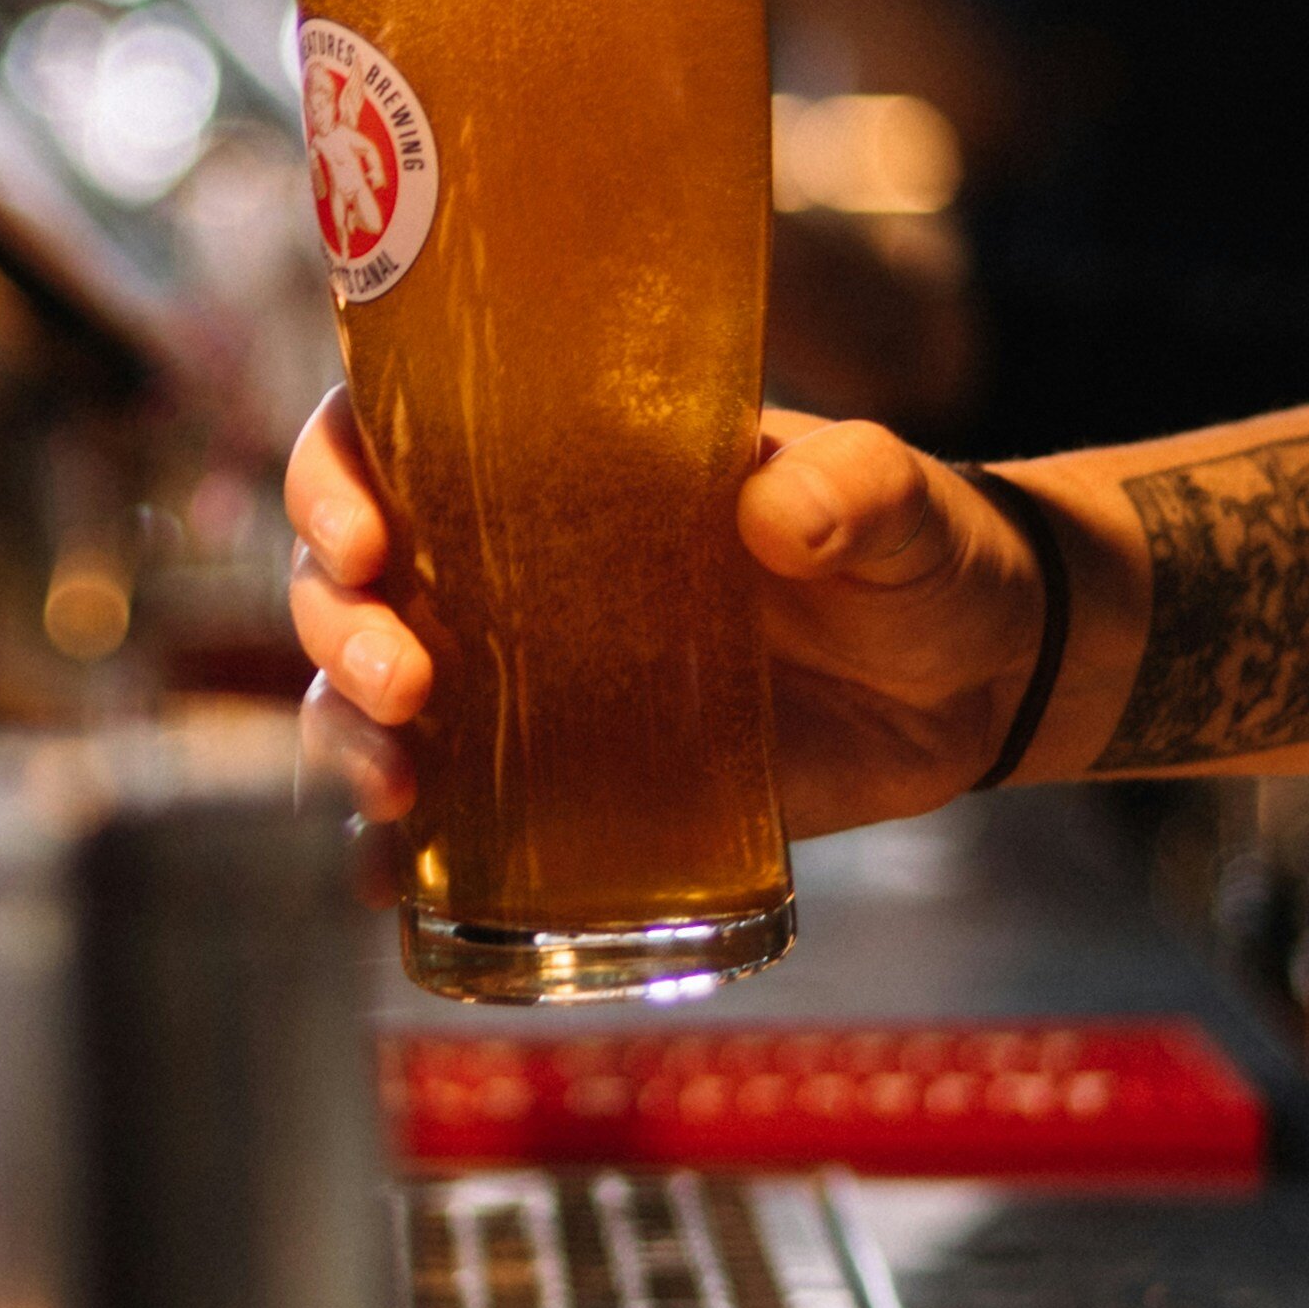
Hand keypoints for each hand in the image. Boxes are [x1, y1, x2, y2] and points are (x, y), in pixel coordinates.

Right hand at [286, 388, 1048, 840]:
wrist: (973, 681)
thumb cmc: (921, 557)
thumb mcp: (899, 503)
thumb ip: (854, 490)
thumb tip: (780, 514)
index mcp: (566, 456)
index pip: (394, 428)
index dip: (335, 471)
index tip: (364, 535)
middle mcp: (516, 557)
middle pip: (351, 572)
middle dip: (336, 625)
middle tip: (407, 683)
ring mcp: (527, 676)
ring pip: (365, 690)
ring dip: (345, 735)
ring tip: (400, 790)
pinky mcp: (559, 783)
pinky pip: (439, 814)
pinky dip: (389, 847)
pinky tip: (390, 879)